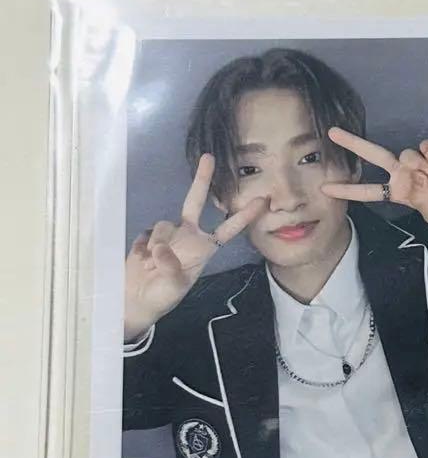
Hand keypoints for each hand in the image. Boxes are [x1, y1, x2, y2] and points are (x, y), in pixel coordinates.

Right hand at [123, 154, 266, 340]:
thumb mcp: (173, 286)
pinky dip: (143, 247)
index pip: (228, 228)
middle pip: (194, 202)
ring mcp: (167, 233)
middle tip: (209, 157)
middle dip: (202, 179)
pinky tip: (141, 261)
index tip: (263, 200)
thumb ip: (170, 266)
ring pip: (163, 225)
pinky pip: (146, 233)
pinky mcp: (147, 234)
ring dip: (158, 244)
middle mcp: (188, 236)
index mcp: (204, 248)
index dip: (244, 215)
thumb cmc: (162, 296)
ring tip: (152, 265)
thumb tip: (161, 247)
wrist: (135, 300)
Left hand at [321, 129, 427, 225]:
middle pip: (375, 156)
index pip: (370, 191)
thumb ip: (418, 200)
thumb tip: (410, 175)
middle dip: (353, 144)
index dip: (348, 190)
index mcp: (402, 192)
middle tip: (332, 133)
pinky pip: (425, 146)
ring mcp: (421, 160)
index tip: (326, 189)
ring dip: (417, 166)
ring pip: (405, 154)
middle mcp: (407, 174)